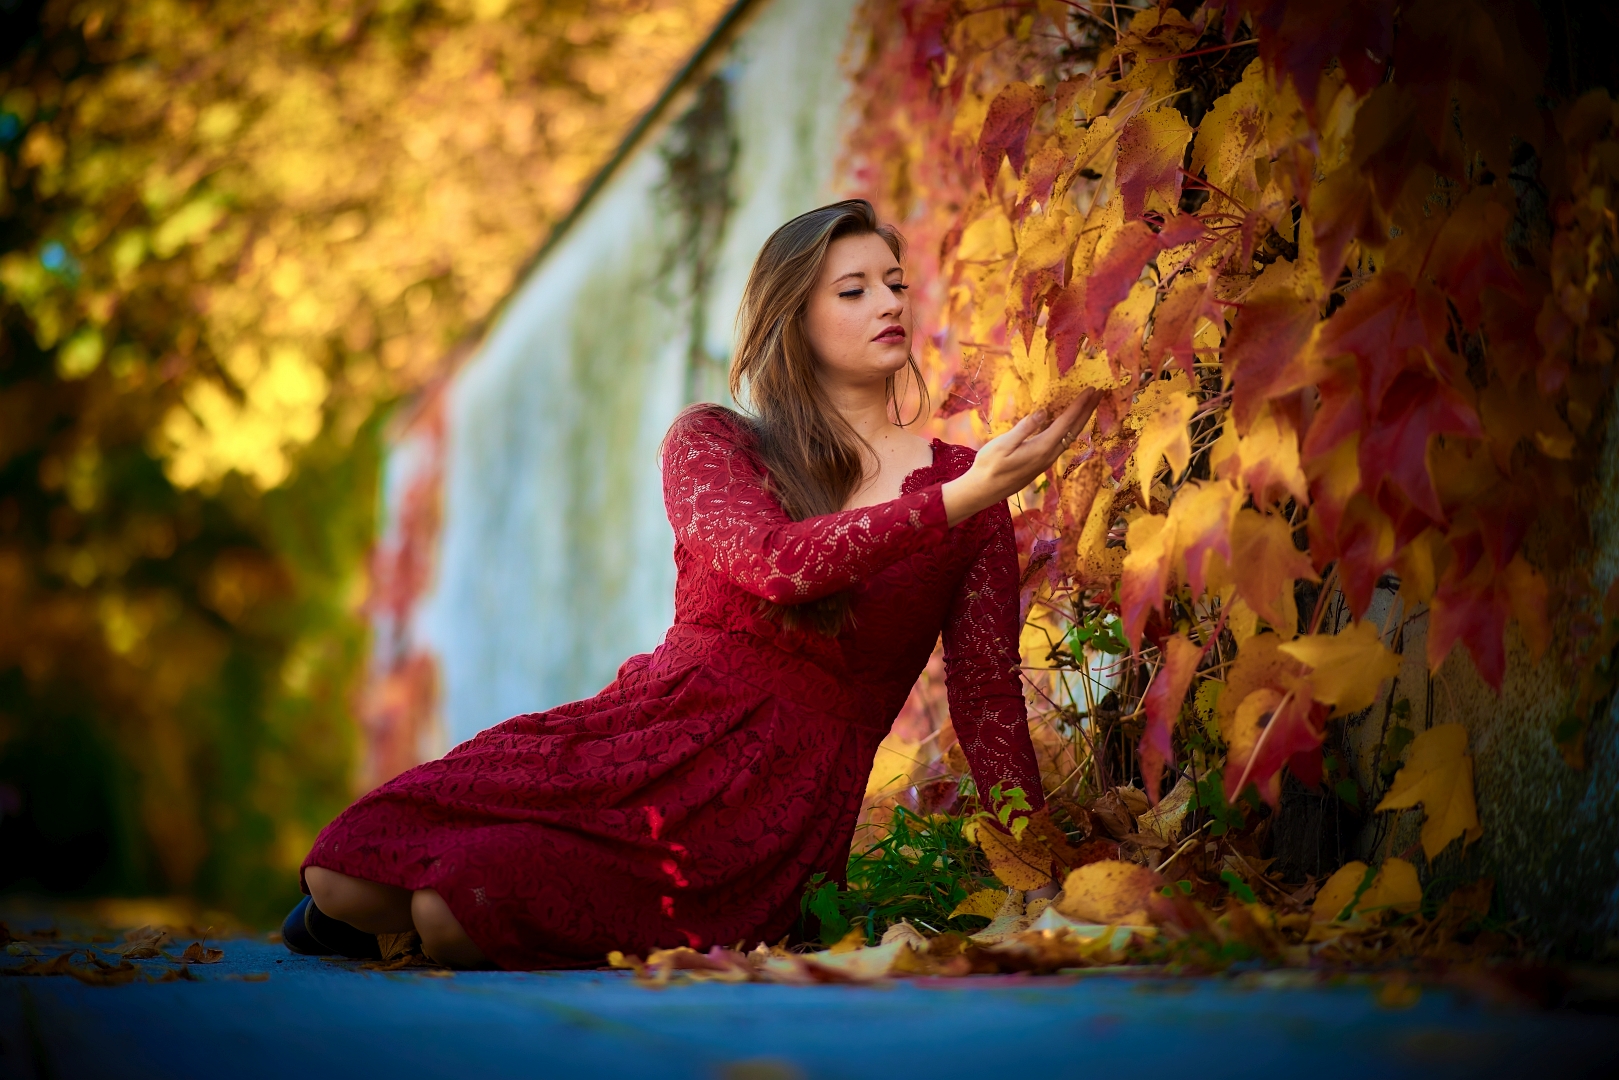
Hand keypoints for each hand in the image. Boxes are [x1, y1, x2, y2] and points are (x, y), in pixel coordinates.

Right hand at [940, 389, 1100, 525]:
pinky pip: (1062, 441)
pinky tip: (1069, 423)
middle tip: (1100, 393)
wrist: (984, 491)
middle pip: (1074, 430)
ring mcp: (1046, 460)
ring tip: (1089, 405)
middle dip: (1088, 410)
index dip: (1079, 406)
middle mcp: (1049, 455)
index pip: (1066, 423)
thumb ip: (1024, 428)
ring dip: (1081, 419)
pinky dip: (1070, 428)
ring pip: (1070, 436)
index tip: (1091, 391)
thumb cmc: (989, 466)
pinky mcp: (1041, 462)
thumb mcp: (1003, 444)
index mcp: (1041, 448)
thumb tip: (1043, 412)